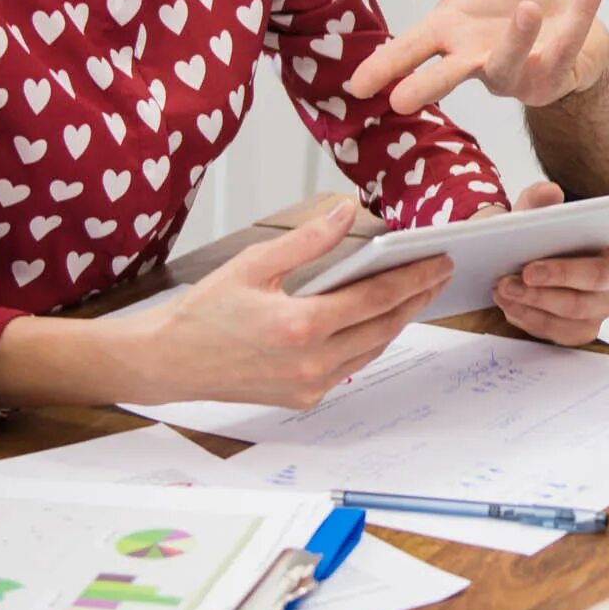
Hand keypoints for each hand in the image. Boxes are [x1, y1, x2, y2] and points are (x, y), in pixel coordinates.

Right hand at [131, 202, 452, 406]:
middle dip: (416, 297)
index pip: (376, 297)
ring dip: (398, 320)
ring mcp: (309, 385)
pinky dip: (370, 341)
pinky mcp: (304, 397)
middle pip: (384, 325)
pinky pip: (352, 366)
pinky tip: (378, 319)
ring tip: (416, 292)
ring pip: (373, 349)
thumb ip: (308, 240)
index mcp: (300, 326)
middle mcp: (311, 362)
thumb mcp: (254, 264)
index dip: (414, 277)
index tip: (439, 260)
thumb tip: (347, 212)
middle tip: (439, 272)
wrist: (169, 361)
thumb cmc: (205, 312)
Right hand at [348, 0, 608, 115]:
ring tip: (528, 10)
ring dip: (519, 39)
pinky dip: (584, 10)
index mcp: (452, 33)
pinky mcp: (555, 74)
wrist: (567, 8)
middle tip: (402, 100)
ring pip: (511, 63)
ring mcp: (517, 72)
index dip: (385, 67)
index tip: (357, 86)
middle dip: (428, 86)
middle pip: (448, 76)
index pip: (412, 50)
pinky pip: (570, 42)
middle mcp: (478, 59)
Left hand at [483, 180, 608, 344]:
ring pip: (576, 307)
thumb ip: (536, 199)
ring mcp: (600, 305)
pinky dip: (529, 316)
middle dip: (562, 274)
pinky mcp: (581, 330)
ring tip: (505, 287)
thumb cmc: (532, 239)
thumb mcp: (528, 214)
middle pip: (601, 276)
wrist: (507, 267)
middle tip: (528, 271)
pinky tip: (509, 304)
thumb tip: (550, 192)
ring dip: (537, 298)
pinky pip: (559, 329)